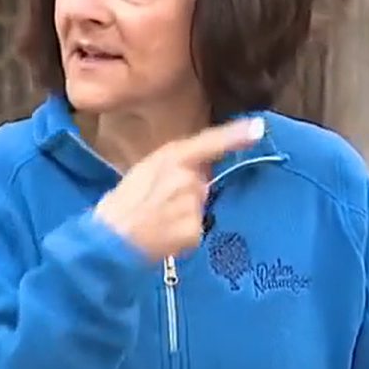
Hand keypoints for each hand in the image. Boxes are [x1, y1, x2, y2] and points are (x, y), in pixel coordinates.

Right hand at [92, 118, 264, 261]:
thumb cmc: (120, 205)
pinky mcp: (194, 230)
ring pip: (198, 207)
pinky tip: (163, 235)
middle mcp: (186, 178)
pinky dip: (182, 234)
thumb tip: (197, 171)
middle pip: (202, 182)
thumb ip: (172, 166)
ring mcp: (192, 205)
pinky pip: (195, 229)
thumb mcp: (142, 171)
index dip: (235, 135)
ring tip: (157, 220)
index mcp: (170, 158)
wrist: (109, 241)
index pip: (209, 143)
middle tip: (157, 202)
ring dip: (184, 214)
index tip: (258, 128)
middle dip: (187, 191)